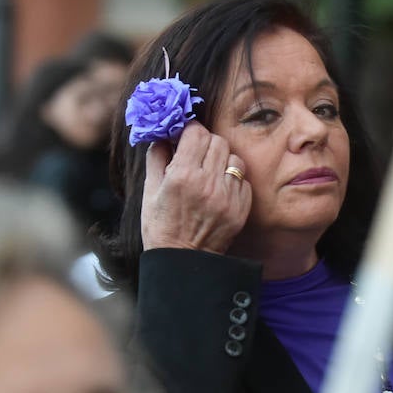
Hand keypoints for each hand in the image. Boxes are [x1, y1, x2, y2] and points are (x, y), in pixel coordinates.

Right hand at [140, 122, 250, 253]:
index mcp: (183, 176)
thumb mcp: (150, 191)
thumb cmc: (161, 226)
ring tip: (210, 173)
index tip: (185, 137)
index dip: (190, 131)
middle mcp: (208, 183)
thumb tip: (164, 135)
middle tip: (197, 155)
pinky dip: (233, 180)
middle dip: (205, 144)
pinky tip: (219, 190)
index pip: (196, 133)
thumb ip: (157, 158)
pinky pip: (243, 181)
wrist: (183, 261)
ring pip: (234, 158)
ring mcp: (228, 197)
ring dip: (222, 160)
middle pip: (217, 141)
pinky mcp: (241, 209)